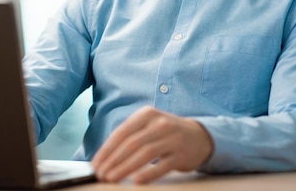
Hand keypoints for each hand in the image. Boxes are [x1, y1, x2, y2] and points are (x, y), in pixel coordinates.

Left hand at [91, 106, 212, 183]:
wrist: (199, 136)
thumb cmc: (165, 133)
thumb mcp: (148, 125)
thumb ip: (129, 136)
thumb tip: (105, 156)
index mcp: (146, 114)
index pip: (121, 133)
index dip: (106, 150)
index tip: (96, 164)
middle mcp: (159, 124)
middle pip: (131, 143)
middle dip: (113, 161)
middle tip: (101, 174)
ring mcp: (172, 138)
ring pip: (145, 154)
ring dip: (125, 168)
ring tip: (112, 178)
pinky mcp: (182, 154)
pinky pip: (163, 165)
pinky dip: (149, 173)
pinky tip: (136, 181)